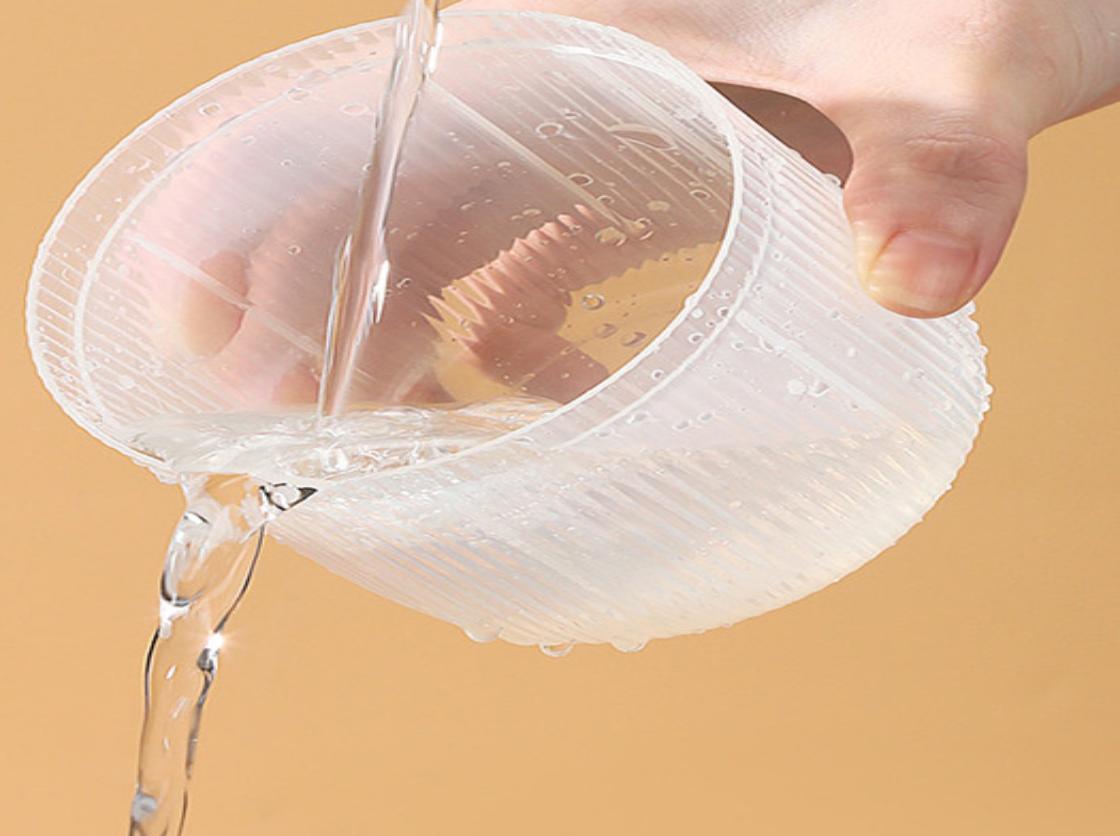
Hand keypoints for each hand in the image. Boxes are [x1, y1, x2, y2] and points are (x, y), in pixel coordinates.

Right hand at [155, 0, 1116, 413]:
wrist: (979, 10)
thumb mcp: (940, 57)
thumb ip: (933, 159)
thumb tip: (910, 278)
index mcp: (560, 35)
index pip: (367, 113)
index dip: (259, 207)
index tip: (201, 312)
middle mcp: (537, 91)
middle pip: (362, 197)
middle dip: (291, 304)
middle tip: (250, 425)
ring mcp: (563, 154)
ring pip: (412, 254)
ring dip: (364, 350)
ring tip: (330, 447)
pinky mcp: (600, 206)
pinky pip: (497, 289)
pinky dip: (484, 361)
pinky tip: (510, 414)